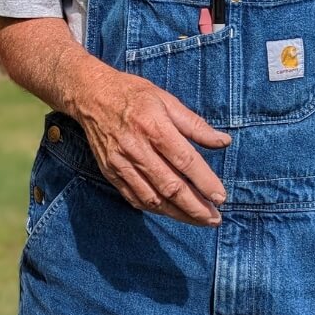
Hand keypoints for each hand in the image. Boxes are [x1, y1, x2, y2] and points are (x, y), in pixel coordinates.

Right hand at [78, 66, 228, 225]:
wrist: (90, 95)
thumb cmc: (132, 95)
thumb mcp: (166, 99)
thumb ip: (195, 125)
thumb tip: (224, 142)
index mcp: (153, 126)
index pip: (184, 161)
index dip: (204, 181)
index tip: (221, 196)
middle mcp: (136, 148)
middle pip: (170, 186)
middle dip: (195, 207)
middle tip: (215, 218)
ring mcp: (120, 163)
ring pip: (152, 198)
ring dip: (178, 214)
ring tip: (198, 220)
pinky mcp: (110, 172)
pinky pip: (134, 198)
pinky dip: (155, 209)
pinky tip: (171, 212)